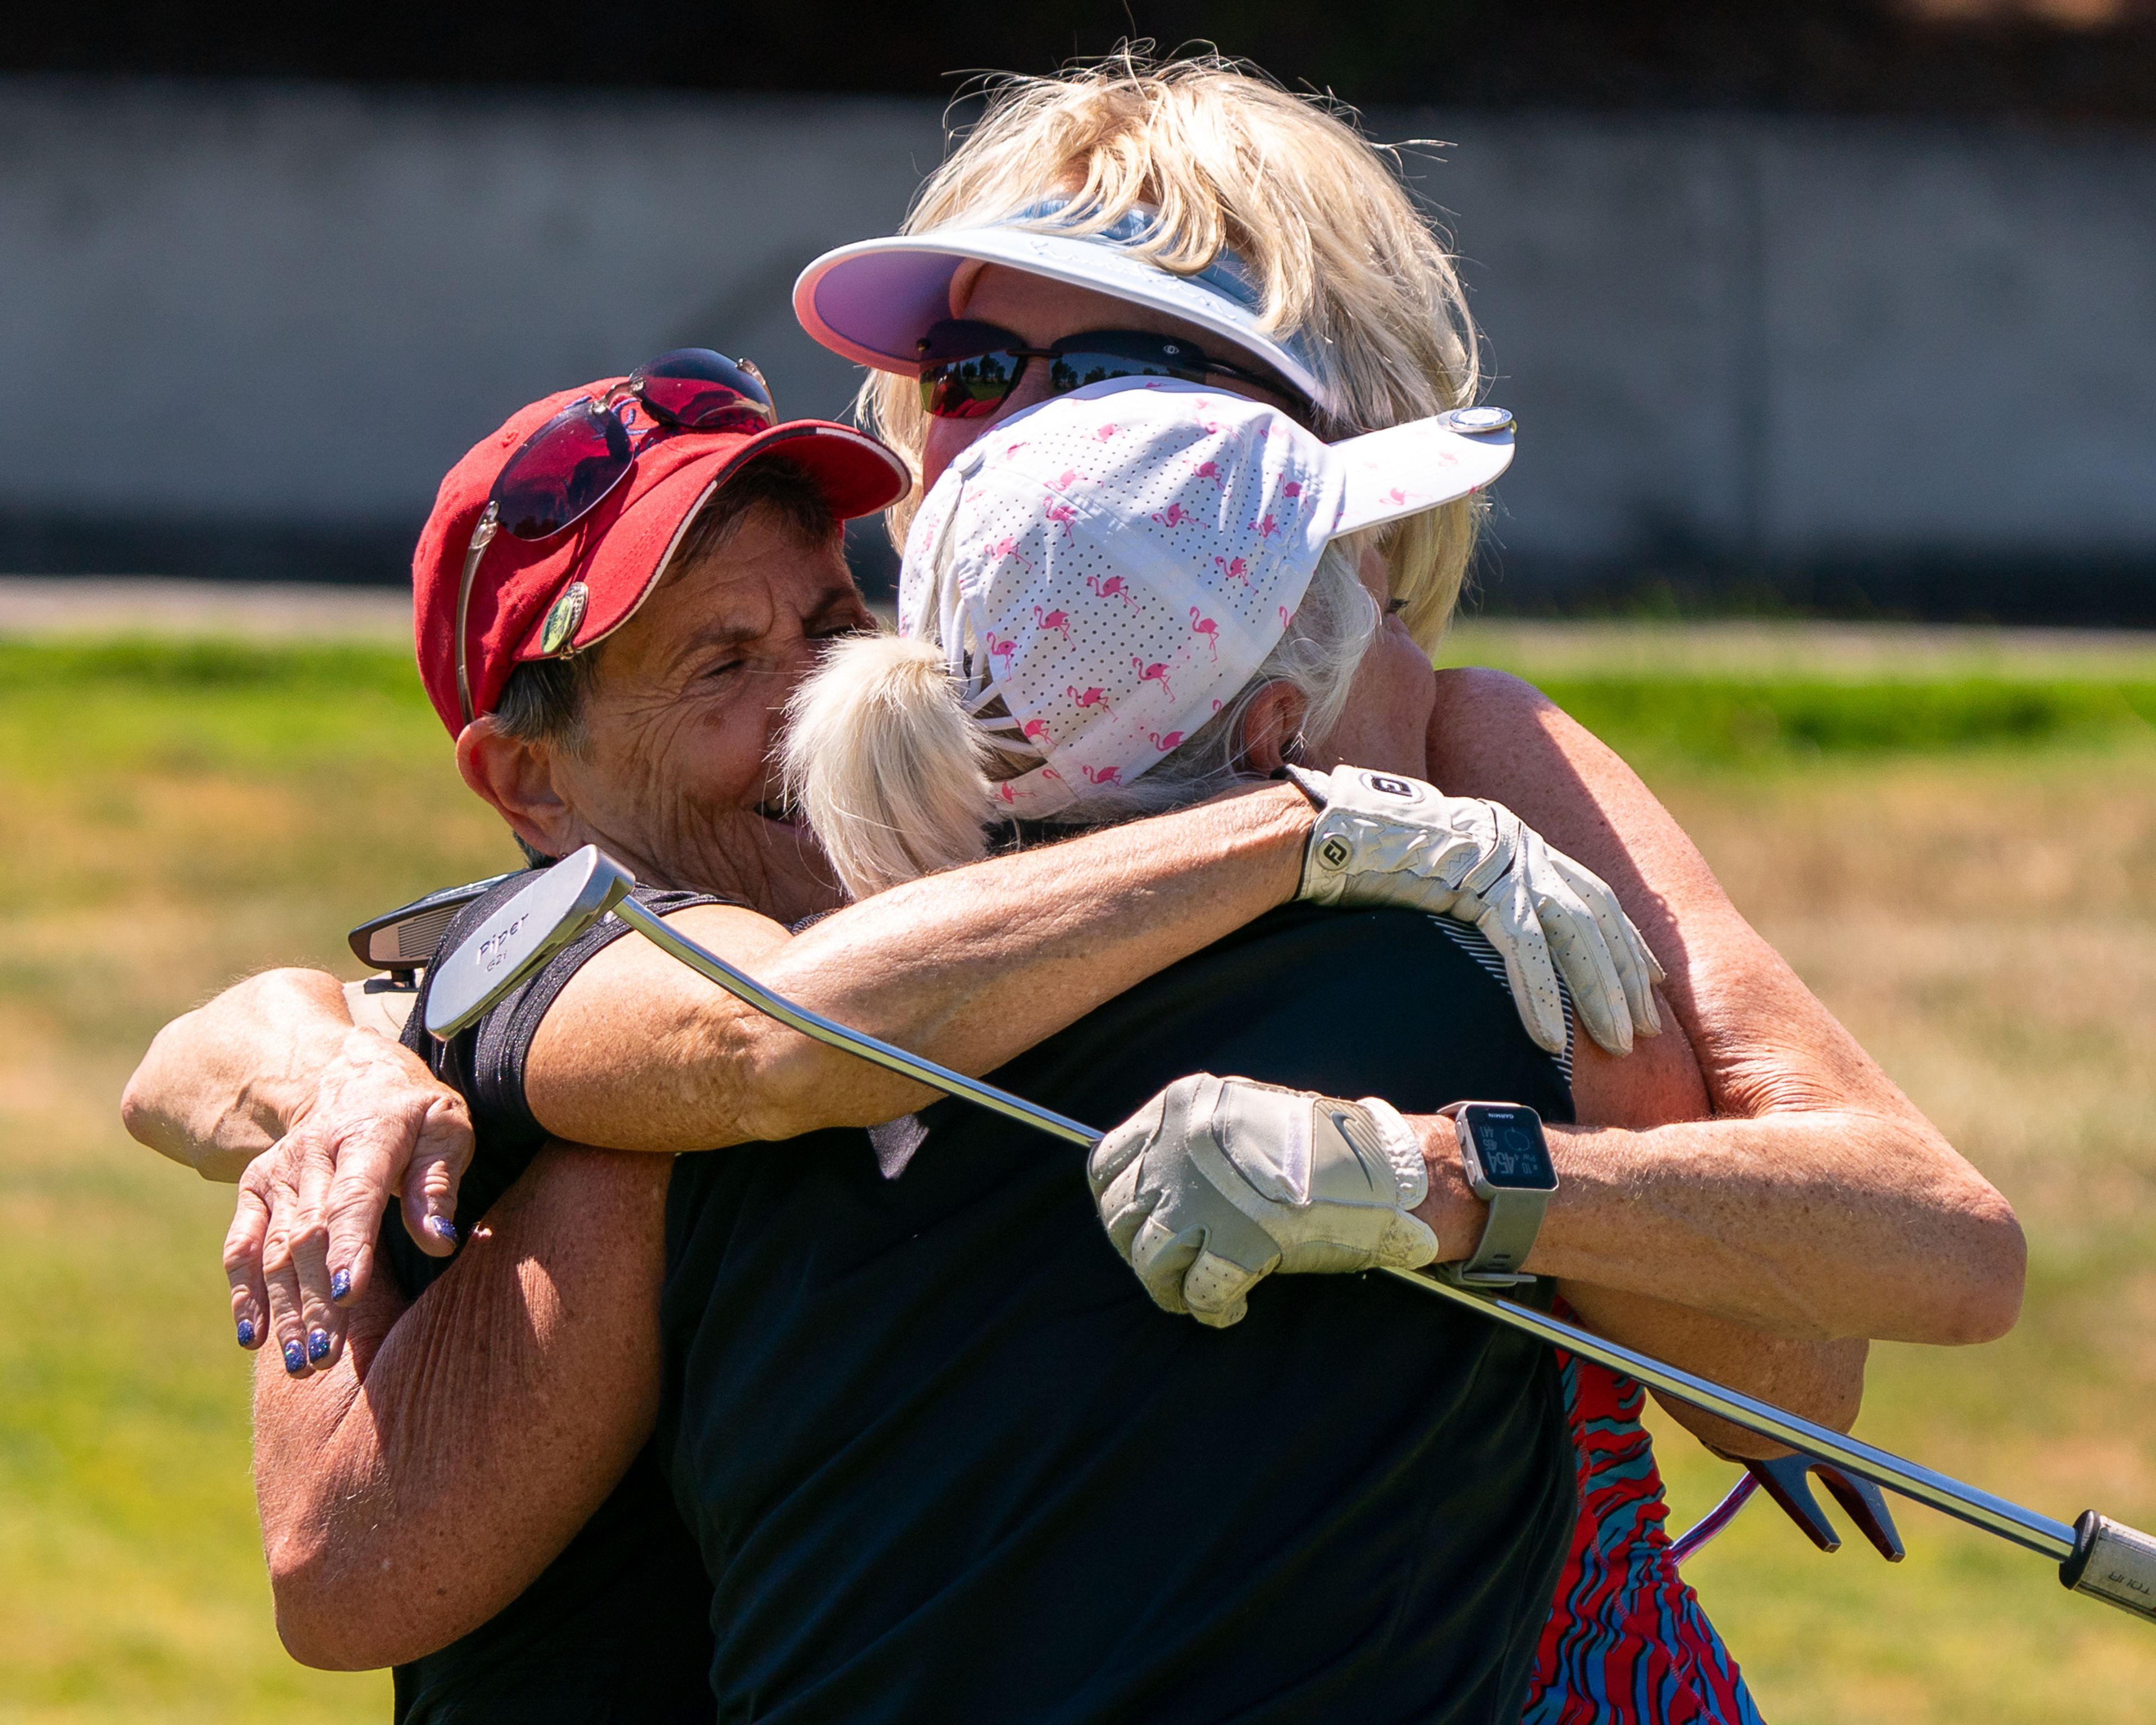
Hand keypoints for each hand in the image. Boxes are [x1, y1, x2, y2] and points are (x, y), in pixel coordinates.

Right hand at [224, 1031, 471, 1375]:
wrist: (355, 1080)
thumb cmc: (417, 1116)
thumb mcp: (446, 1130)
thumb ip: (438, 1184)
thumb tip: (440, 1240)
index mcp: (368, 1134)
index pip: (354, 1198)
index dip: (349, 1248)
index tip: (348, 1296)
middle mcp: (311, 1154)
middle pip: (309, 1235)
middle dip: (314, 1300)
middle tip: (324, 1358)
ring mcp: (277, 1173)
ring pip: (275, 1250)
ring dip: (284, 1311)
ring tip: (300, 1364)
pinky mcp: (254, 1189)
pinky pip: (242, 1246)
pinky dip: (244, 1292)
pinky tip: (252, 1337)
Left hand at [1088, 1072, 1438, 1328]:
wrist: (1383, 1167)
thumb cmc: (1317, 1148)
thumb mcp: (1239, 1115)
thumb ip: (1190, 1142)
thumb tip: (1148, 1186)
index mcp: (1179, 1108)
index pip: (1106, 1164)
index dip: (1116, 1205)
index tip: (1135, 1226)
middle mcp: (1180, 1146)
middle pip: (1119, 1216)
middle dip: (1138, 1251)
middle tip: (1166, 1269)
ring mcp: (1206, 1194)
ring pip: (1150, 1257)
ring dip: (1168, 1286)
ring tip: (1192, 1296)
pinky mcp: (1239, 1240)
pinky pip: (1200, 1291)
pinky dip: (1211, 1308)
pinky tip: (1229, 1309)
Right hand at [1289, 764, 1663, 1056]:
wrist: (1322, 836)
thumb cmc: (1364, 862)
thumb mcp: (1438, 877)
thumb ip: (1475, 900)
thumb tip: (1488, 940)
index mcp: (1513, 839)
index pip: (1589, 892)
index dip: (1624, 939)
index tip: (1652, 982)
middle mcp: (1518, 841)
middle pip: (1594, 914)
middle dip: (1626, 975)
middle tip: (1647, 1030)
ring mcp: (1500, 856)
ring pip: (1572, 931)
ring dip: (1600, 992)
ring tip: (1621, 1043)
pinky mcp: (1474, 879)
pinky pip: (1521, 946)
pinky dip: (1539, 995)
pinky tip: (1551, 1039)